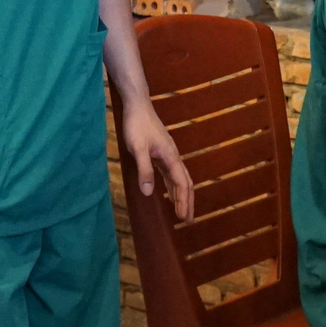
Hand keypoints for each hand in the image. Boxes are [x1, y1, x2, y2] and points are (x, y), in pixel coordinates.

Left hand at [123, 103, 194, 221]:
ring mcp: (168, 155)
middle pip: (185, 183)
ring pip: (180, 179)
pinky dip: (173, 186)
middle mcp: (173, 157)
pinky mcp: (161, 153)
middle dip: (188, 202)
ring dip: (182, 195)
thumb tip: (149, 193)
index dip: (183, 201)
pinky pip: (171, 174)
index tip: (183, 218)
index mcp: (171, 157)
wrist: (138, 106)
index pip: (181, 183)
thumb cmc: (137, 125)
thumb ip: (144, 170)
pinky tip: (170, 193)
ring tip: (182, 211)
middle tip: (188, 220)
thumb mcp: (138, 149)